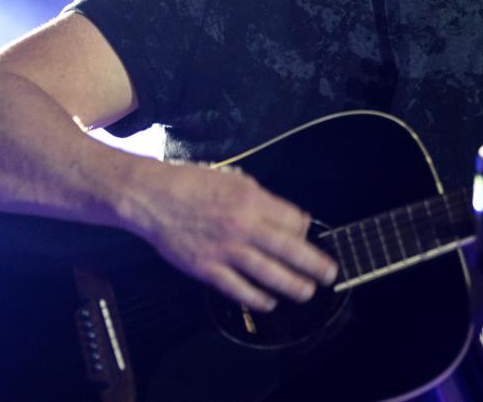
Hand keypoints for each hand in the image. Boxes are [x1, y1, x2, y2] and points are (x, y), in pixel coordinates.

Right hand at [123, 161, 338, 311]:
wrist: (152, 197)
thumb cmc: (192, 185)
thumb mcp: (234, 179)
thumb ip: (262, 199)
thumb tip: (290, 218)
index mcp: (251, 199)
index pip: (293, 219)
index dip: (305, 229)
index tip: (308, 236)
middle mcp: (243, 225)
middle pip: (289, 249)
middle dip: (314, 264)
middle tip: (330, 274)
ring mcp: (225, 249)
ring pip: (268, 273)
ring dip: (292, 285)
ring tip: (307, 292)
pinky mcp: (206, 267)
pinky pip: (237, 288)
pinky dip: (256, 298)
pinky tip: (268, 302)